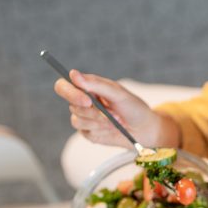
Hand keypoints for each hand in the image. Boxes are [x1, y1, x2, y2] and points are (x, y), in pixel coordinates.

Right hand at [54, 70, 172, 147]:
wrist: (143, 129)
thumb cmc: (133, 107)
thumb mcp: (118, 93)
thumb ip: (96, 84)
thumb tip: (73, 74)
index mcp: (87, 87)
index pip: (63, 86)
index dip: (70, 93)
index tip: (88, 100)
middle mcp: (82, 101)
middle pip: (71, 105)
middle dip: (92, 112)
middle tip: (110, 115)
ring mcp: (84, 118)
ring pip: (78, 120)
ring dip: (99, 122)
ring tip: (116, 120)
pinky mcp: (88, 132)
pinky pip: (85, 132)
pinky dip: (101, 131)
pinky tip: (112, 128)